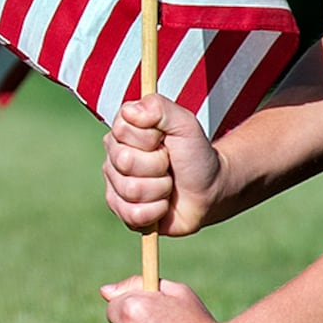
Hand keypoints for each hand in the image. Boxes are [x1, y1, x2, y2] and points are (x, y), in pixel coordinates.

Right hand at [103, 90, 220, 237]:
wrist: (209, 191)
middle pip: (125, 161)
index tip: (165, 140)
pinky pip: (132, 214)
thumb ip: (159, 108)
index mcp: (124, 131)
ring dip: (160, 189)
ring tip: (168, 185)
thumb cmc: (195, 154)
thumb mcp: (185, 123)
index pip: (123, 130)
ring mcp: (115, 184)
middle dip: (158, 166)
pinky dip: (156, 211)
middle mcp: (114, 156)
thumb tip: (130, 111)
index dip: (150, 138)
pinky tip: (162, 204)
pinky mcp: (122, 211)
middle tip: (169, 165)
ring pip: (131, 189)